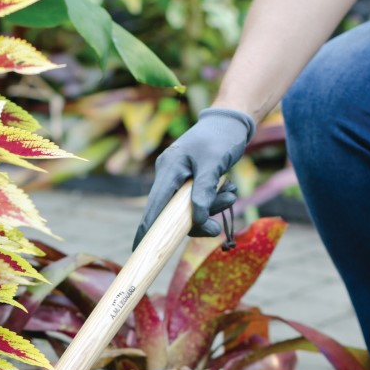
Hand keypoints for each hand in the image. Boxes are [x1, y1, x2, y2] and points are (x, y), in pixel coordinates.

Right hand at [133, 108, 254, 247]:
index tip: (138, 249)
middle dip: (198, 219)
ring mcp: (179, 179)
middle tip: (217, 227)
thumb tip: (197, 219)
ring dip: (211, 208)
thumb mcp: (214, 163)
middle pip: (174, 212)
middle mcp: (169, 175)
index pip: (154, 205)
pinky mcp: (190, 181)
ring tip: (231, 194)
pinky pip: (198, 200)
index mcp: (169, 168)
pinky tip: (229, 189)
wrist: (232, 120)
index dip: (147, 229)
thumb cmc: (221, 137)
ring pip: (189, 208)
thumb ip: (204, 191)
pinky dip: (213, 200)